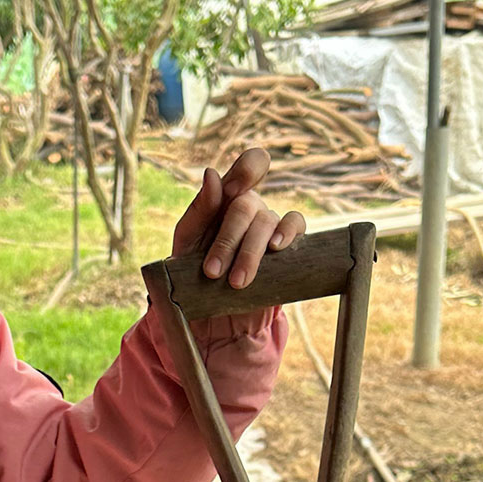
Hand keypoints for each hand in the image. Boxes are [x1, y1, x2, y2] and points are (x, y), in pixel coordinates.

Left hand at [171, 147, 304, 290]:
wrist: (209, 314)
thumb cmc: (193, 273)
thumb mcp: (186, 242)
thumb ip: (199, 209)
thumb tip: (212, 173)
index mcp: (226, 198)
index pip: (248, 166)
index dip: (247, 170)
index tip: (232, 192)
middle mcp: (252, 207)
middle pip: (248, 204)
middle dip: (229, 239)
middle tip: (212, 272)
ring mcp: (270, 226)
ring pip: (268, 221)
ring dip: (250, 252)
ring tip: (235, 282)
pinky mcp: (287, 249)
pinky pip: (296, 227)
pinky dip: (288, 234)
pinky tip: (275, 249)